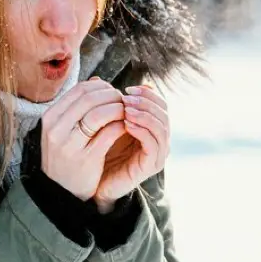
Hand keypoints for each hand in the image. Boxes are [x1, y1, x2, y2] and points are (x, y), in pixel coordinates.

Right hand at [40, 78, 127, 200]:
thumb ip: (77, 106)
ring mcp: (70, 145)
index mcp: (50, 118)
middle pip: (90, 98)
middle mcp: (56, 130)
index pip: (79, 90)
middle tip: (124, 101)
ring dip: (118, 109)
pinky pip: (109, 134)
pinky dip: (121, 126)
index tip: (112, 92)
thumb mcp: (62, 130)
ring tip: (126, 113)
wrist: (61, 192)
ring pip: (99, 114)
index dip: (101, 87)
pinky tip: (126, 128)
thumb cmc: (65, 156)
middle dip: (112, 96)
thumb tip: (97, 80)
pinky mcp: (86, 159)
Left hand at [94, 83, 169, 209]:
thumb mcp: (103, 122)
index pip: (160, 104)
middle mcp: (159, 139)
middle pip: (164, 113)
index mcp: (152, 127)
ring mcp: (157, 153)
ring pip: (162, 127)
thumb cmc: (100, 150)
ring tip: (126, 108)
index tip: (127, 88)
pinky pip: (154, 144)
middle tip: (127, 96)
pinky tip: (127, 124)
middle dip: (146, 102)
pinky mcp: (151, 165)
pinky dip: (143, 130)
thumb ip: (105, 104)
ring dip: (145, 114)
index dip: (147, 93)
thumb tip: (96, 78)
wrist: (96, 182)